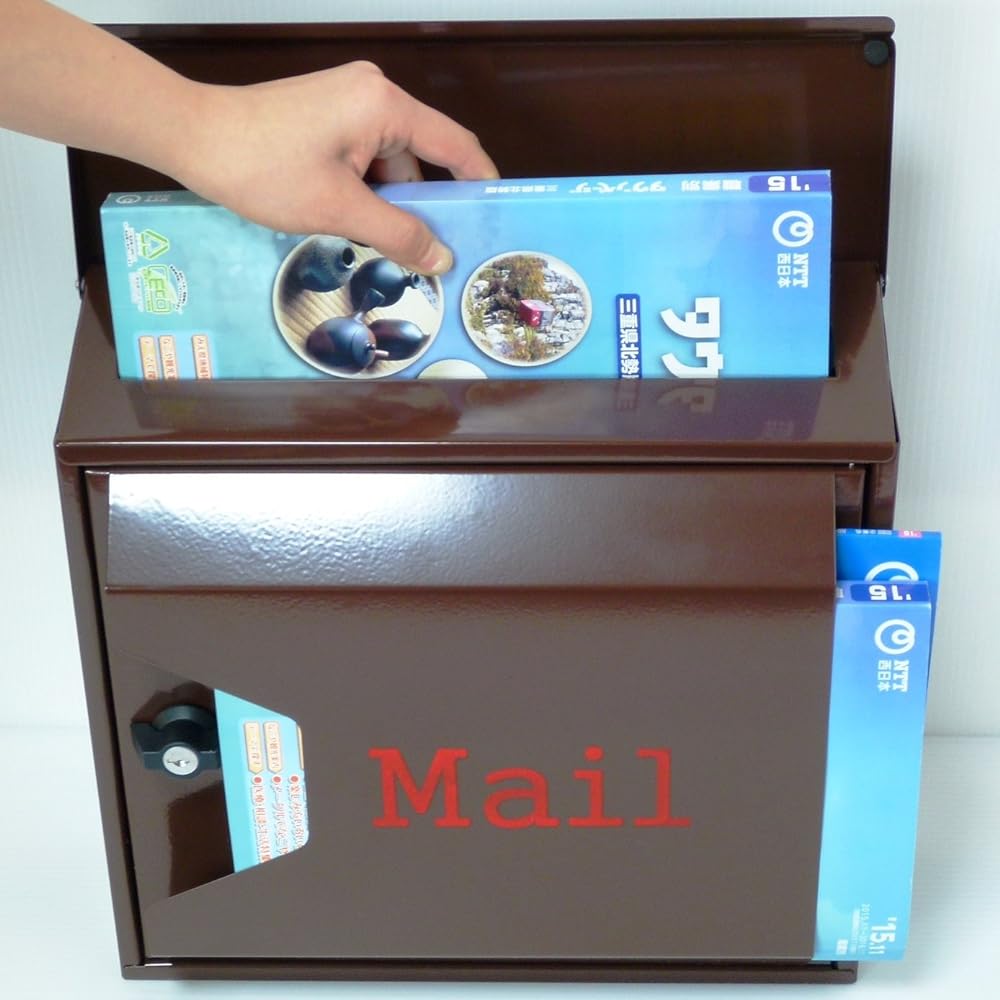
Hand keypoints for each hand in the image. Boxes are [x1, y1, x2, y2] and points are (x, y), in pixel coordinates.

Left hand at [171, 63, 498, 274]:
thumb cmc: (264, 168)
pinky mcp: (327, 117)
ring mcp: (348, 103)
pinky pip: (365, 159)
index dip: (480, 183)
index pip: (456, 144)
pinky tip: (359, 227)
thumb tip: (442, 259)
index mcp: (385, 105)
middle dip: (427, 206)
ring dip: (392, 205)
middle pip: (422, 157)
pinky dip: (367, 193)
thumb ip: (399, 235)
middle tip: (437, 254)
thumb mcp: (340, 210)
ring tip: (389, 249)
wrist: (193, 138)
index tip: (496, 219)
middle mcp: (373, 94)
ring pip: (391, 164)